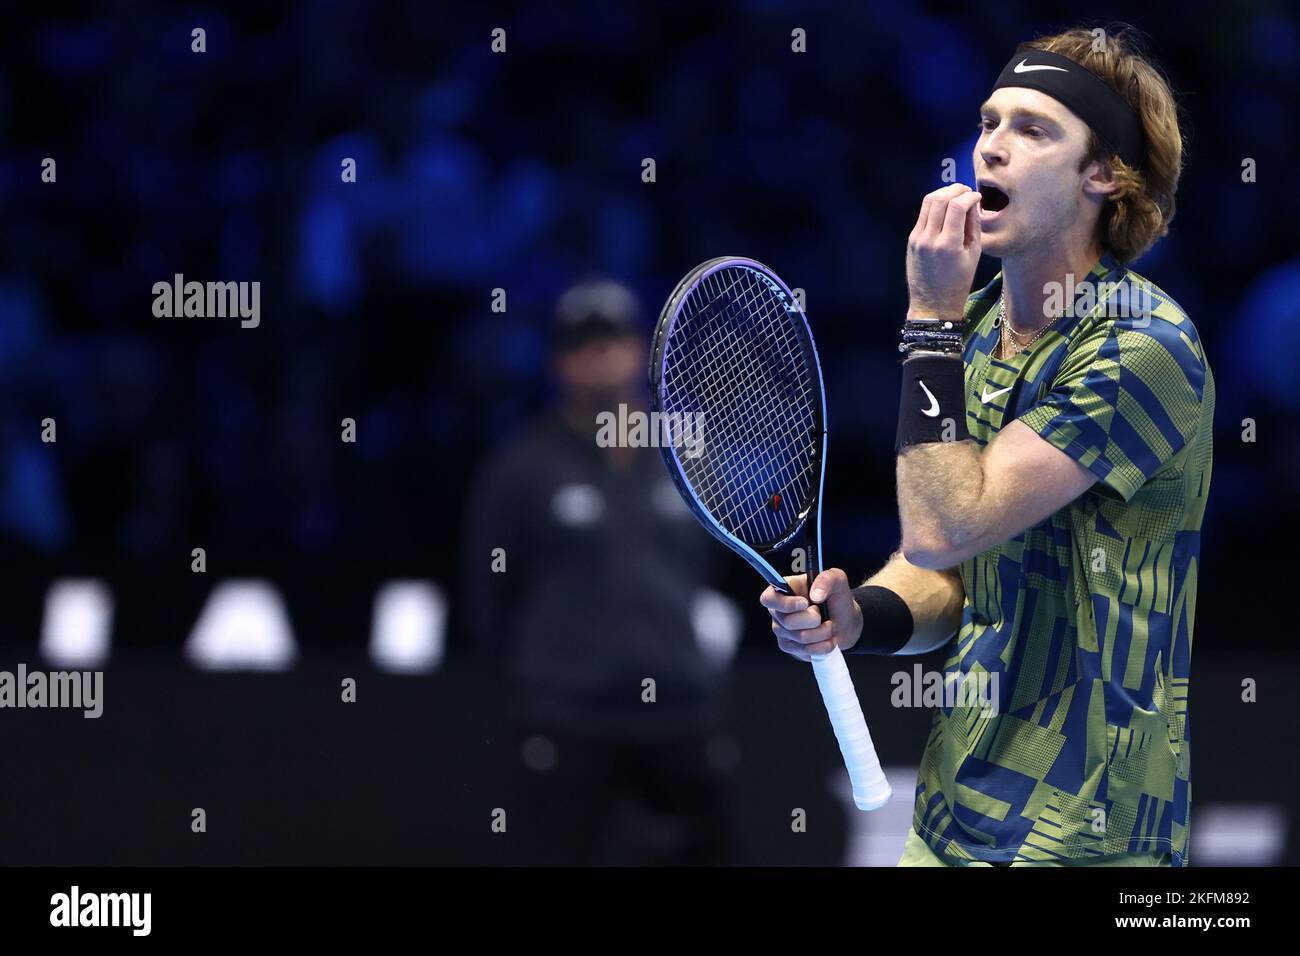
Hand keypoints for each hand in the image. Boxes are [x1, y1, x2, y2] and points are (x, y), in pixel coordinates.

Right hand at [759, 569, 862, 661]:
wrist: (845, 622)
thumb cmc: (836, 599)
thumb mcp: (837, 580)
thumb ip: (827, 579)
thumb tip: (816, 594)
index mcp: (784, 590)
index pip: (768, 599)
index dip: (785, 604)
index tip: (804, 603)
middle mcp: (778, 611)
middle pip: (788, 622)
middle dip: (814, 620)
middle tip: (823, 614)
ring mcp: (782, 631)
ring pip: (801, 637)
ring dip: (823, 632)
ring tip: (828, 626)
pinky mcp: (790, 647)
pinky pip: (806, 651)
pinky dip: (823, 645)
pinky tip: (826, 638)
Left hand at [906, 183, 982, 319]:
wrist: (933, 304)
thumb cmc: (958, 283)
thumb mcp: (974, 255)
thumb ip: (973, 226)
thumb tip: (972, 203)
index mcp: (947, 244)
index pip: (956, 206)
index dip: (969, 196)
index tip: (977, 197)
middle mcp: (929, 238)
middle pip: (940, 198)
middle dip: (956, 189)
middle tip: (967, 191)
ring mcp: (917, 238)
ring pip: (928, 202)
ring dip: (943, 193)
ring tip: (957, 196)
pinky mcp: (912, 240)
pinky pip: (923, 214)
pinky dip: (935, 206)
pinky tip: (946, 209)